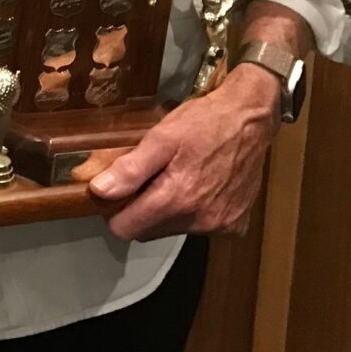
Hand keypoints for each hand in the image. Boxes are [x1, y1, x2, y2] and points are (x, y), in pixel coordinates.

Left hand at [77, 62, 280, 240]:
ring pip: (174, 230)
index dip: (116, 212)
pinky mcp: (236, 224)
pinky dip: (195, 212)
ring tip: (176, 177)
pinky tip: (201, 186)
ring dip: (169, 211)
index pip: (127, 230)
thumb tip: (99, 191)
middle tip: (149, 178)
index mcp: (177, 200)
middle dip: (142, 210)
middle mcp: (200, 220)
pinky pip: (202, 228)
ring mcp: (220, 225)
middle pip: (149, 232)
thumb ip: (131, 168)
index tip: (118, 193)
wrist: (250, 119)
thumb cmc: (205, 122)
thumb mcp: (162, 137)